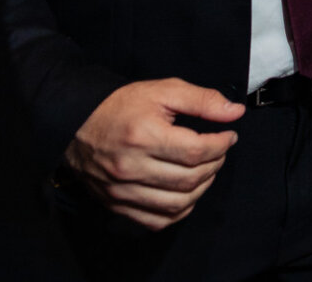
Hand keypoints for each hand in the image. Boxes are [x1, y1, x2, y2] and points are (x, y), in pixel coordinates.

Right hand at [64, 79, 242, 229]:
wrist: (76, 122)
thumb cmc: (121, 105)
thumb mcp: (164, 90)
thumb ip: (202, 100)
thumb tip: (234, 112)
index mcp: (144, 136)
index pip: (196, 151)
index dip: (221, 145)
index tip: (229, 136)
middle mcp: (131, 167)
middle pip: (190, 179)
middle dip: (215, 164)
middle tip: (219, 151)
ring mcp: (121, 190)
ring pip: (176, 204)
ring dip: (201, 188)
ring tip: (206, 170)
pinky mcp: (116, 204)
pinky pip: (155, 220)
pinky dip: (178, 211)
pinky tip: (186, 193)